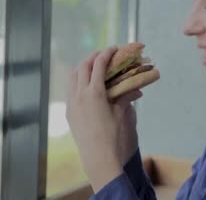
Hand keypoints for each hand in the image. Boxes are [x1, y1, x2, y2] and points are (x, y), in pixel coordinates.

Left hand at [66, 46, 142, 191]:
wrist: (98, 157)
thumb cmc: (113, 135)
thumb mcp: (121, 113)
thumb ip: (126, 97)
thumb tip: (136, 90)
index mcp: (94, 93)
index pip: (98, 65)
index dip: (106, 54)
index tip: (113, 48)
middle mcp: (80, 95)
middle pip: (83, 67)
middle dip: (93, 57)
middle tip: (103, 55)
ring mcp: (72, 103)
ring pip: (73, 77)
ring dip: (83, 68)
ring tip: (93, 67)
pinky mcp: (69, 112)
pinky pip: (70, 90)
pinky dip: (78, 81)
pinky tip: (86, 85)